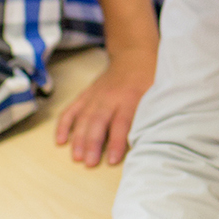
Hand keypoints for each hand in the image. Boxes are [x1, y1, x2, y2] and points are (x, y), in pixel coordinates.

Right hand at [54, 47, 155, 166]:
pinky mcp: (86, 95)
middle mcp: (110, 97)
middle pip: (99, 121)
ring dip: (78, 138)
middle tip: (89, 163)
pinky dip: (64, 125)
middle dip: (93, 143)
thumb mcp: (158, 92)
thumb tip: (157, 139)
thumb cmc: (149, 78)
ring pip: (84, 117)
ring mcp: (95, 96)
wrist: (133, 55)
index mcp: (131, 98)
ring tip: (76, 157)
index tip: (112, 160)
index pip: (122, 122)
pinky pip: (72, 110)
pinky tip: (60, 141)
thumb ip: (153, 113)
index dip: (117, 141)